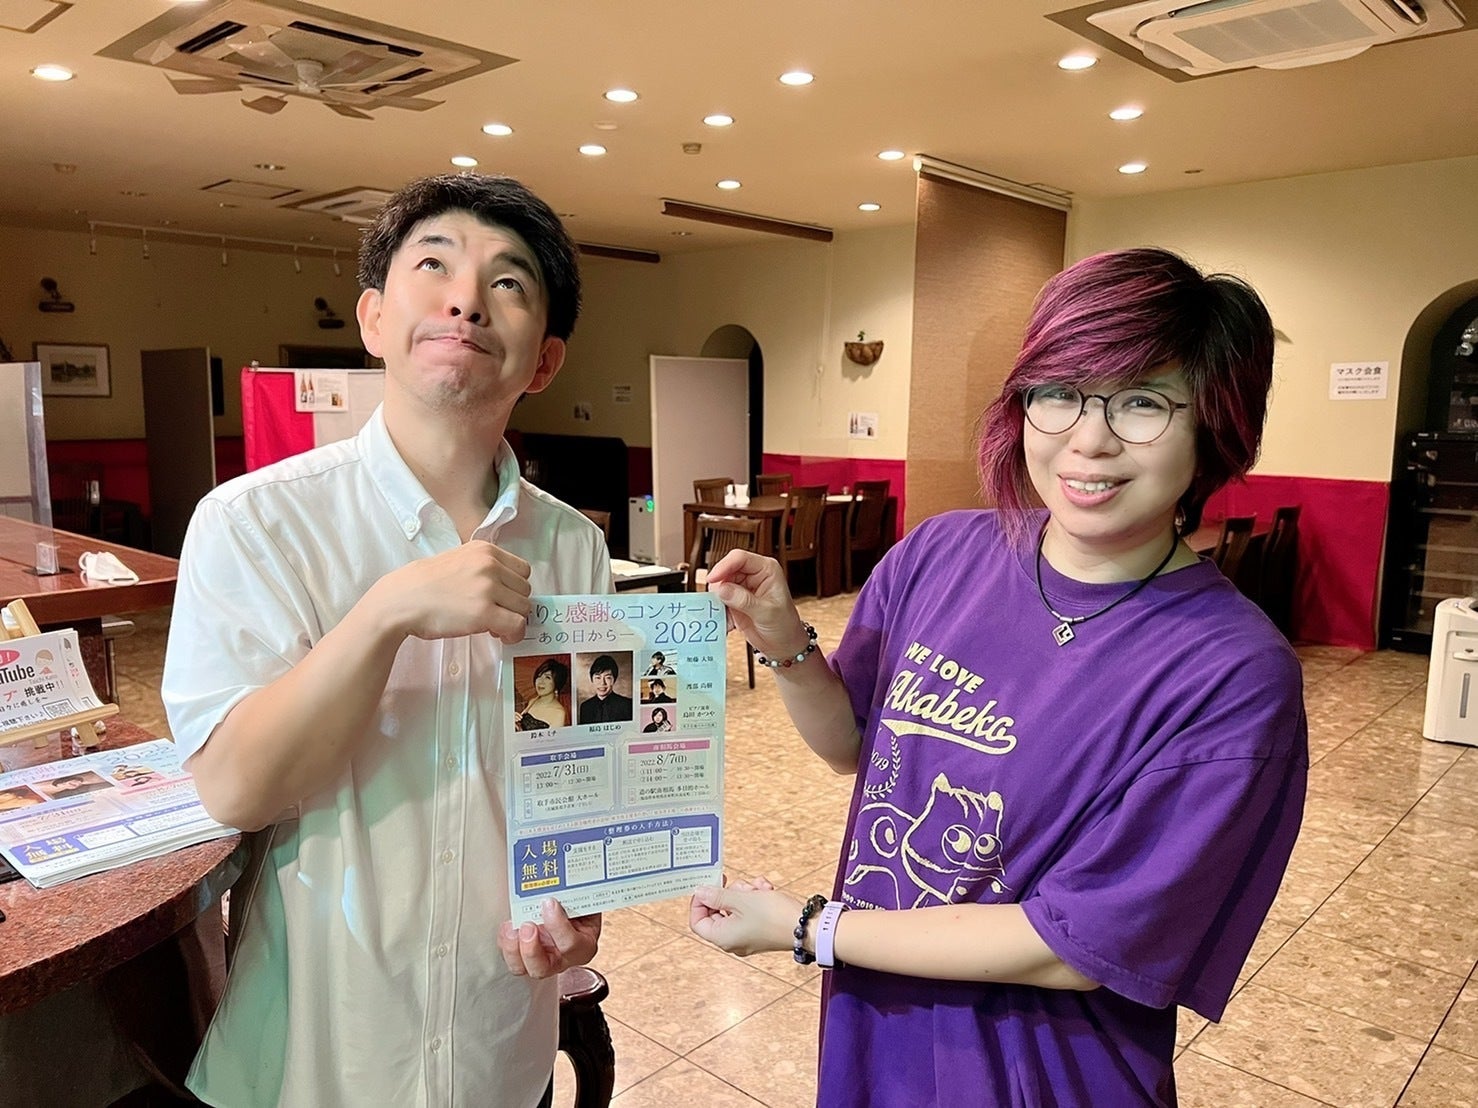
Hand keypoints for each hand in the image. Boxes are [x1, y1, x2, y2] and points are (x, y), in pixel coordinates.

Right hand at [372, 539, 532, 642]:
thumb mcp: (457, 560)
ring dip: (512, 619)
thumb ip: (482, 568)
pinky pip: (517, 625)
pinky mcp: (484, 612)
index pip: (522, 569)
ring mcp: (488, 588)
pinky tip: (498, 635)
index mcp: (484, 550)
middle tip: (495, 615)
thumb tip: (506, 588)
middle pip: (525, 589)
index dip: (515, 587)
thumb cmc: (424, 585)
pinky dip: (513, 633)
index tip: (502, 598)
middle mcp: (489, 565)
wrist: (401, 601)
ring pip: (524, 608)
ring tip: (492, 625)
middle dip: (513, 604)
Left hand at [497, 900, 600, 978]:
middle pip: (542, 968)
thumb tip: (560, 885)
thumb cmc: (582, 903)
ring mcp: (541, 959)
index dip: (558, 925)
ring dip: (512, 948)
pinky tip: (507, 926)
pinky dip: (505, 942)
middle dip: (530, 949)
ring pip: (522, 968)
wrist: (576, 904)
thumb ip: (576, 896)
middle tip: (527, 925)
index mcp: (583, 946)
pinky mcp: (524, 954)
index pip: (570, 944)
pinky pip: (510, 957)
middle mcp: (561, 958)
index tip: (549, 903)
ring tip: (511, 927)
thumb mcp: (586, 898)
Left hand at [689, 876, 801, 957]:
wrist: (808, 927)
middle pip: (718, 913)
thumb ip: (718, 895)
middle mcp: (733, 941)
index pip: (697, 921)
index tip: (709, 886)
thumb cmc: (775, 917)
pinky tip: (766, 890)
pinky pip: (750, 911)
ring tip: (759, 887)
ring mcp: (747, 937)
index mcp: (723, 938)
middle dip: (729, 894)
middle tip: (742, 885)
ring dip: (745, 893)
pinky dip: (756, 898)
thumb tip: (700, 892)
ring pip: (735, 908)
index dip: (699, 902)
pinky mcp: (760, 931)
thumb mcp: (742, 899)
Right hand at [704, 551, 808, 659]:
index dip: (724, 566)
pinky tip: (728, 623)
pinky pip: (718, 600)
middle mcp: (753, 575)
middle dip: (718, 586)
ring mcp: (742, 587)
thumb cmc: (784, 625)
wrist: (782, 645)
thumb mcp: (767, 613)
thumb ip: (744, 600)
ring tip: (726, 615)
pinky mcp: (734, 600)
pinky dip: (718, 610)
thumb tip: (722, 589)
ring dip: (717, 600)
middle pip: (725, 570)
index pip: (740, 559)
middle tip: (717, 602)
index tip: (712, 580)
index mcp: (766, 569)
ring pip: (719, 585)